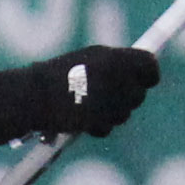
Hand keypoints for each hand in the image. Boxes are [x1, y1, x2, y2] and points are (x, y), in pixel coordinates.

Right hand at [30, 44, 161, 137]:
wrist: (34, 95)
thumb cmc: (58, 74)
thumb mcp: (89, 58)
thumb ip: (114, 63)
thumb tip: (136, 70)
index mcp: (116, 58)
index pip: (150, 66)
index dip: (147, 74)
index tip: (142, 78)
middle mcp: (119, 80)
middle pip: (139, 93)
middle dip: (127, 95)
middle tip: (108, 93)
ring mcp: (111, 103)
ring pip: (124, 112)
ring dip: (111, 111)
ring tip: (87, 103)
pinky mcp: (101, 122)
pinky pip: (108, 126)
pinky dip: (98, 125)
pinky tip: (80, 117)